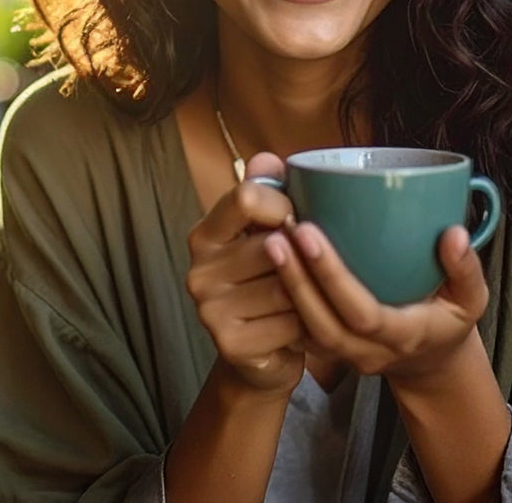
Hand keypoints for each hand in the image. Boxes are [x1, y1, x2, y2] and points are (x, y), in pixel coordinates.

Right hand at [185, 154, 304, 396]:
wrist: (264, 353)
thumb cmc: (270, 281)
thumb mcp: (266, 232)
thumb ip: (267, 190)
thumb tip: (267, 158)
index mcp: (205, 234)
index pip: (247, 198)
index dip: (284, 205)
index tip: (298, 219)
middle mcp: (197, 270)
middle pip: (274, 247)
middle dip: (304, 256)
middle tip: (313, 265)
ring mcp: (209, 310)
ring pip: (287, 288)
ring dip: (312, 293)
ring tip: (314, 295)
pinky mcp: (230, 344)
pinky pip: (291, 324)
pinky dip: (309, 325)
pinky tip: (307, 324)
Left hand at [263, 219, 489, 386]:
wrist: (428, 359)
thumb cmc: (448, 319)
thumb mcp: (471, 299)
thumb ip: (466, 269)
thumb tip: (454, 234)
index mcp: (404, 337)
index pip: (362, 314)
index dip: (332, 276)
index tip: (308, 233)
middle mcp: (368, 351)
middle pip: (323, 323)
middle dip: (297, 278)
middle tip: (278, 233)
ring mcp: (342, 355)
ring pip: (304, 329)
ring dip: (284, 285)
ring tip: (267, 240)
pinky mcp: (323, 348)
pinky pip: (295, 329)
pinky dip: (278, 296)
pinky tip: (264, 259)